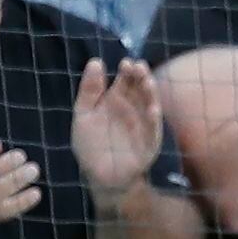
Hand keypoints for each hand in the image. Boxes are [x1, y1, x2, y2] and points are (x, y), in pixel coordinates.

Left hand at [69, 56, 163, 202]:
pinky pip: (153, 130)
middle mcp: (133, 107)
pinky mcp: (149, 142)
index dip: (127, 70)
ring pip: (150, 104)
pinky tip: (153, 110)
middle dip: (140, 76)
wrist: (100, 177)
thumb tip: (96, 61)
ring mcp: (143, 123)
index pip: (125, 79)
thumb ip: (89, 91)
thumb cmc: (91, 145)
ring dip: (150, 92)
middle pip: (139, 88)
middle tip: (137, 66)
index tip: (125, 63)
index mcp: (116, 99)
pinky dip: (154, 120)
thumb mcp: (83, 115)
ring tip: (147, 81)